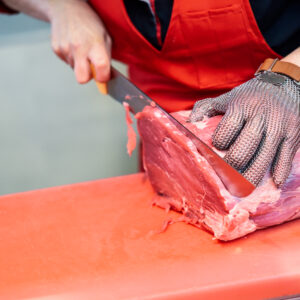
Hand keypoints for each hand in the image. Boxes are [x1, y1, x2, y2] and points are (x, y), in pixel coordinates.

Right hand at [50, 0, 111, 82]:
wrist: (66, 8)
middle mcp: (79, 48)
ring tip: (81, 49)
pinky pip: (67, 63)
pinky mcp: (56, 49)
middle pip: (82, 78)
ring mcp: (65, 49)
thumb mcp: (105, 37)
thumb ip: (106, 58)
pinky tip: (73, 46)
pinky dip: (72, 58)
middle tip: (91, 69)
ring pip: (75, 70)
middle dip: (88, 78)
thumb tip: (106, 77)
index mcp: (95, 44)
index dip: (103, 77)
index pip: (101, 69)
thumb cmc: (89, 23)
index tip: (103, 76)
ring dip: (80, 64)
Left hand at [189, 72, 299, 187]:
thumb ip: (206, 108)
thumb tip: (188, 123)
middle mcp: (261, 116)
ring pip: (265, 155)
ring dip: (253, 175)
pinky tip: (274, 183)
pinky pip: (287, 156)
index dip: (221, 141)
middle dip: (234, 163)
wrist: (283, 84)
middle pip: (246, 145)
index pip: (229, 128)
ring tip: (243, 188)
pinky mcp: (294, 134)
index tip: (218, 148)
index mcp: (242, 106)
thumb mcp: (227, 97)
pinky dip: (280, 171)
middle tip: (227, 174)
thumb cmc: (249, 96)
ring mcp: (280, 126)